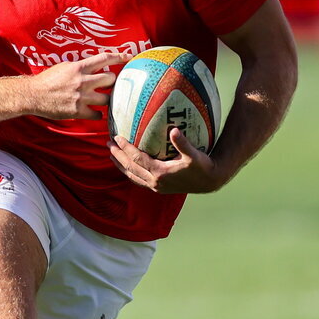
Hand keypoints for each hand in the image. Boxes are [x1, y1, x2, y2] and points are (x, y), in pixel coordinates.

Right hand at [28, 51, 132, 120]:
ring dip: (106, 99)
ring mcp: (81, 97)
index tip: (128, 57)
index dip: (119, 57)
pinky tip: (95, 113)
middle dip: (111, 82)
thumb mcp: (64, 67)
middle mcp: (83, 81)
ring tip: (102, 99)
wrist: (33, 95)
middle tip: (107, 85)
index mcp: (79, 67)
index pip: (104, 58)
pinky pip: (98, 115)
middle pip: (110, 79)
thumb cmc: (47, 80)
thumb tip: (94, 66)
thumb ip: (80, 67)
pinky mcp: (78, 111)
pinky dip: (98, 114)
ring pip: (107, 98)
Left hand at [108, 128, 224, 193]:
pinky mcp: (159, 188)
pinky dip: (130, 172)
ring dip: (121, 165)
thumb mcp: (194, 154)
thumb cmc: (203, 166)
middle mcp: (155, 182)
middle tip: (108, 144)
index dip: (125, 148)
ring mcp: (156, 187)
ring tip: (112, 155)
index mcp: (160, 173)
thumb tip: (173, 130)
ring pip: (132, 176)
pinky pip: (138, 180)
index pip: (137, 159)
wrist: (210, 181)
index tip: (116, 137)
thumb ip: (182, 143)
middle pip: (130, 168)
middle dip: (118, 156)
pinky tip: (127, 165)